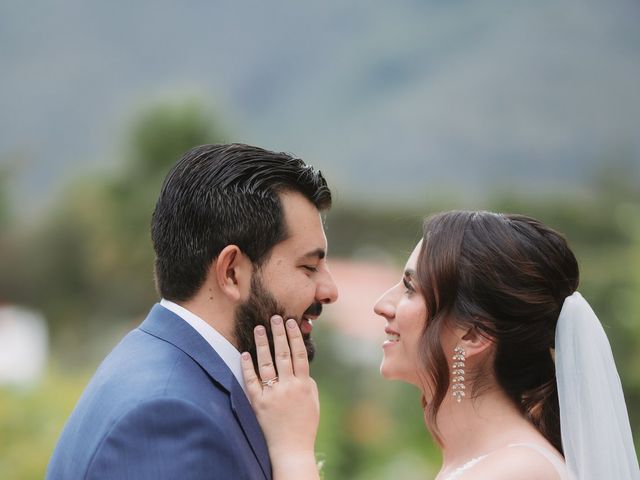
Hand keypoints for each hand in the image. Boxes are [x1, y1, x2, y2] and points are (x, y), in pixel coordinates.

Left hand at [241, 315, 319, 479]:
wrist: (292, 449)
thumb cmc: (305, 425)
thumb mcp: (313, 402)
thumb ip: (308, 382)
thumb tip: (300, 365)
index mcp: (304, 385)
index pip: (299, 354)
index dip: (294, 337)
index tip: (290, 322)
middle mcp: (289, 387)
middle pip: (283, 354)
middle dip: (279, 334)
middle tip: (274, 317)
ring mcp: (273, 395)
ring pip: (266, 363)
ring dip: (262, 344)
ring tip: (258, 328)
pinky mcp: (258, 403)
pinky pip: (251, 381)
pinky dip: (247, 366)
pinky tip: (244, 353)